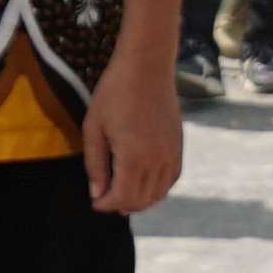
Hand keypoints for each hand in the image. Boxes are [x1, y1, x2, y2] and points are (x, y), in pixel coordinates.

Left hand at [83, 49, 183, 216]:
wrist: (147, 68)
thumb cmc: (115, 93)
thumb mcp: (94, 128)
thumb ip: (95, 165)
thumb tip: (97, 194)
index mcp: (133, 156)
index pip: (122, 198)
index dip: (106, 205)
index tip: (95, 202)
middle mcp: (157, 160)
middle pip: (141, 200)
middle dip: (121, 205)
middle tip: (105, 200)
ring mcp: (172, 155)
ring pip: (158, 194)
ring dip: (139, 200)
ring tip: (122, 196)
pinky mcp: (179, 148)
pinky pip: (170, 180)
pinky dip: (156, 189)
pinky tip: (143, 184)